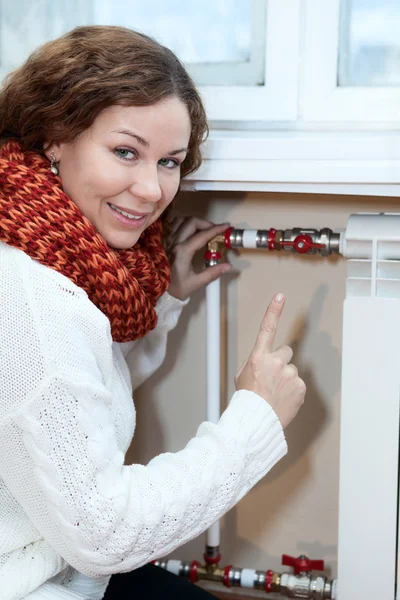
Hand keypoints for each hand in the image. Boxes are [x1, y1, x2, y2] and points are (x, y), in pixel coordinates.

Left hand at [167, 217, 231, 300]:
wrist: (159, 291)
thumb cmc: (177, 287)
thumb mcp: (197, 282)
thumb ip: (213, 273)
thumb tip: (229, 266)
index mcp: (183, 252)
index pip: (202, 235)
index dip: (216, 229)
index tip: (226, 226)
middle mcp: (174, 242)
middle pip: (191, 222)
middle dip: (206, 223)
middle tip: (214, 230)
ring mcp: (167, 240)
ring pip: (181, 220)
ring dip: (193, 222)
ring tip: (202, 230)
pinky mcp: (163, 240)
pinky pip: (172, 225)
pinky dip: (182, 223)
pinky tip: (189, 230)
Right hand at [235, 294, 304, 428]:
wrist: (255, 421)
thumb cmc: (246, 399)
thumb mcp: (243, 375)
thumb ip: (257, 363)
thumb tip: (265, 362)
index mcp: (259, 357)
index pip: (267, 329)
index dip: (274, 311)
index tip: (280, 296)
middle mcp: (276, 362)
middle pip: (285, 352)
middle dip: (280, 361)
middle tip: (271, 378)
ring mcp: (290, 374)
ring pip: (291, 369)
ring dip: (286, 378)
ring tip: (275, 393)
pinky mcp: (300, 386)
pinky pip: (298, 383)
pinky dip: (292, 390)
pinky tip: (282, 399)